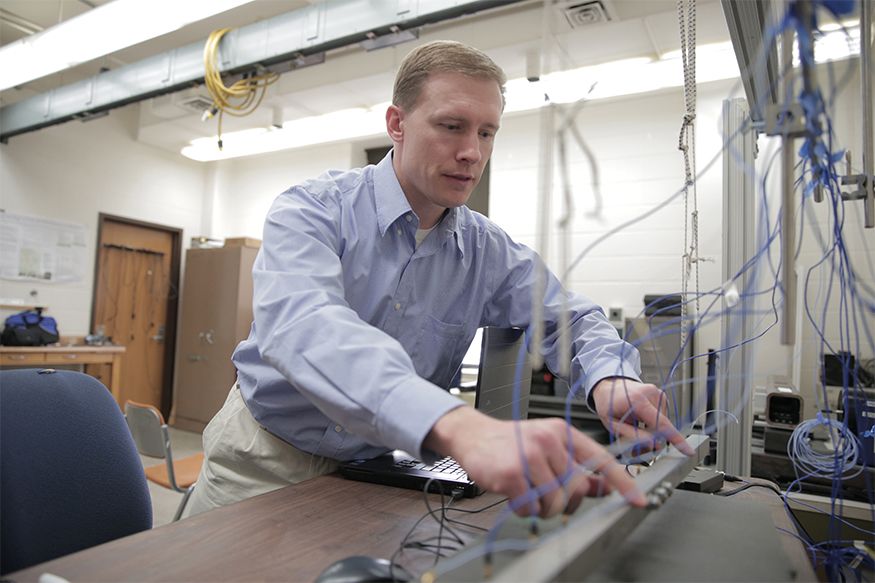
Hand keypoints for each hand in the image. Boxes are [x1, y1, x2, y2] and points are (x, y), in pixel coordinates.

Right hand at [424, 407, 646, 517]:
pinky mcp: (512, 472)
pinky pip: (531, 506)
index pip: (601, 459)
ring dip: (542, 507)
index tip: (639, 500)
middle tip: (548, 498)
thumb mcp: (547, 448)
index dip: (622, 483)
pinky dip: (524, 508)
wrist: (473, 435)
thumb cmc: (511, 443)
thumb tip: (604, 487)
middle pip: (576, 488)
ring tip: (528, 493)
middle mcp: (549, 440)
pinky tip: (515, 494)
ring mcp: (530, 454)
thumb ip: (576, 467)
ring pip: (555, 501)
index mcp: (562, 432)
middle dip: (564, 502)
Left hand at [590, 377, 692, 455]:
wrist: (609, 386)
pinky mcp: (661, 396)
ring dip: (652, 430)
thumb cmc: (608, 403)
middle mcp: (651, 394)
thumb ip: (633, 435)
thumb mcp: (613, 424)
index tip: (687, 450)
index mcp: (638, 400)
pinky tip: (641, 419)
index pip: (662, 424)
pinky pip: (661, 417)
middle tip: (638, 444)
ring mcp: (658, 393)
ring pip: (662, 423)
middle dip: (653, 439)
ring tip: (636, 425)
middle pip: (662, 426)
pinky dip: (653, 423)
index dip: (676, 439)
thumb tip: (654, 445)